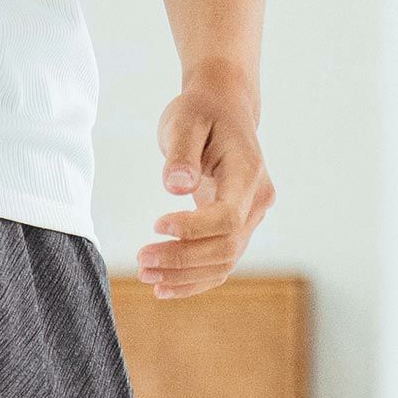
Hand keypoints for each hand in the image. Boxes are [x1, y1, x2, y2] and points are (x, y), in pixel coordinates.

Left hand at [137, 62, 273, 299]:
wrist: (222, 109)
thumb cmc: (201, 112)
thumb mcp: (185, 121)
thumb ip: (180, 152)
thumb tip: (176, 186)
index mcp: (248, 172)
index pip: (227, 218)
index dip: (192, 230)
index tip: (156, 225)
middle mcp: (256, 200)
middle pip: (225, 248)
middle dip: (181, 260)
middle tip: (141, 260)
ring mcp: (250, 218)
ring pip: (223, 263)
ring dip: (183, 276)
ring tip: (144, 274)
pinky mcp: (236, 230)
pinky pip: (218, 265)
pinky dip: (191, 281)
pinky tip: (162, 287)